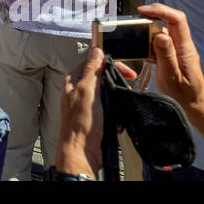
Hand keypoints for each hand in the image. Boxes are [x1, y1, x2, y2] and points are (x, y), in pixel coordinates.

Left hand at [57, 46, 137, 176]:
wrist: (82, 153)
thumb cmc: (81, 124)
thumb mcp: (87, 91)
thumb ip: (91, 70)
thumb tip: (96, 50)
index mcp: (74, 81)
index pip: (95, 63)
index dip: (113, 66)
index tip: (129, 72)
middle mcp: (80, 90)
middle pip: (105, 79)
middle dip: (117, 87)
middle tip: (126, 93)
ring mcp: (88, 104)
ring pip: (110, 95)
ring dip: (118, 103)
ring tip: (117, 114)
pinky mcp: (96, 117)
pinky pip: (112, 110)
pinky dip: (117, 116)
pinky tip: (115, 123)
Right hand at [137, 3, 203, 115]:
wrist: (193, 105)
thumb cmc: (184, 95)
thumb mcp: (172, 77)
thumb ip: (166, 55)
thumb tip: (160, 35)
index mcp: (185, 48)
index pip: (177, 19)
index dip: (160, 10)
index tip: (142, 12)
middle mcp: (183, 44)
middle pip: (169, 19)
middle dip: (151, 16)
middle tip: (135, 22)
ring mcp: (179, 48)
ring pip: (163, 29)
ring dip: (149, 30)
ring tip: (137, 39)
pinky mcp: (173, 53)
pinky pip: (161, 40)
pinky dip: (150, 41)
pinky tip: (144, 52)